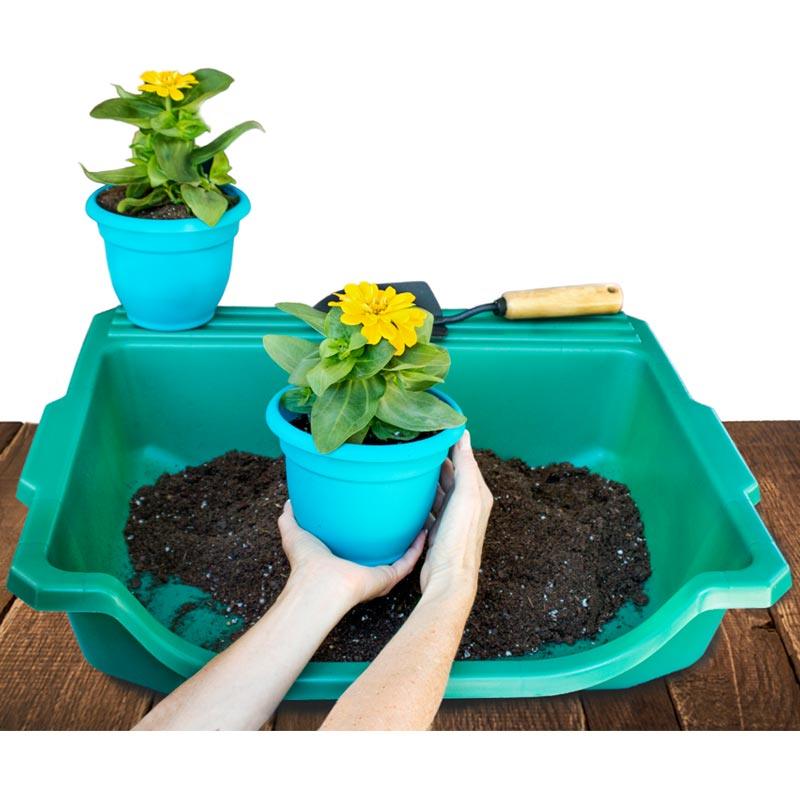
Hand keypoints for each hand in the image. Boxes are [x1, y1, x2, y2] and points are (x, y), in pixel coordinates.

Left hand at [278, 501, 425, 607]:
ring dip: (411, 542)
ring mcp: (377, 575)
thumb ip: (290, 518)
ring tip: (419, 521)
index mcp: (344, 561)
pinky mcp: (388, 578)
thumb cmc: (307, 564)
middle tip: (403, 514)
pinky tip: (422, 533)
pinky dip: (417, 549)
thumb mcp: (295, 534)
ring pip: (401, 557)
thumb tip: (290, 502)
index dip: (369, 531)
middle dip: (395, 537)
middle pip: (384, 552)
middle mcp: (363, 569)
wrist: (319, 584)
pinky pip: (407, 562)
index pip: (360, 546)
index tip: (376, 511)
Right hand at [419, 430, 492, 599]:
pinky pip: (428, 507)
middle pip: (450, 475)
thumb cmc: (459, 539)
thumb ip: (466, 466)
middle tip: (417, 443)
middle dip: (436, 459)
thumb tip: (464, 434)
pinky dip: (420, 498)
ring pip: (438, 491)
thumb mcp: (465, 497)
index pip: (464, 460)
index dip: (452, 444)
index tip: (436, 428)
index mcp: (477, 493)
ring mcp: (452, 518)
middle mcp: (467, 504)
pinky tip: (407, 493)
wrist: (448, 578)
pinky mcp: (438, 530)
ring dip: (427, 479)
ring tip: (409, 464)